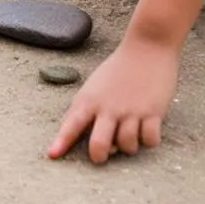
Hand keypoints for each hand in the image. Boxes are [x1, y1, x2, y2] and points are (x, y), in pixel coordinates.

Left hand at [48, 36, 179, 163]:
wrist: (146, 47)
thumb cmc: (118, 69)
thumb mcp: (95, 86)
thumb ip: (86, 109)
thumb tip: (80, 135)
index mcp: (90, 99)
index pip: (71, 124)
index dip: (62, 142)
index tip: (52, 156)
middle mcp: (108, 107)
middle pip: (99, 144)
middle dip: (99, 156)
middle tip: (103, 155)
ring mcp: (131, 111)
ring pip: (127, 146)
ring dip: (129, 146)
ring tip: (130, 133)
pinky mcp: (153, 112)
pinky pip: (150, 140)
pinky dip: (149, 140)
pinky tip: (148, 129)